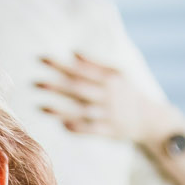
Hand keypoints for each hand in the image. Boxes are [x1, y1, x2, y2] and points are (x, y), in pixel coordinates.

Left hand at [35, 53, 182, 146]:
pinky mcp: (110, 132)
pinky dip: (76, 128)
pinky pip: (90, 131)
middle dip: (56, 86)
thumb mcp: (117, 74)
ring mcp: (109, 114)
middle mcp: (109, 95)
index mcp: (109, 78)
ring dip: (60, 110)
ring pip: (81, 111)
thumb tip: (72, 52)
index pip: (80, 69)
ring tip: (40, 106)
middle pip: (78, 89)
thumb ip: (94, 64)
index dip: (60, 64)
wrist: (151, 119)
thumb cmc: (127, 92)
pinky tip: (60, 124)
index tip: (40, 58)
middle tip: (34, 82)